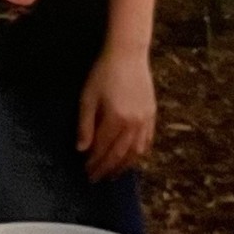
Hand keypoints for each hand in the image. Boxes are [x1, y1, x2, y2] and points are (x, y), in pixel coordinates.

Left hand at [77, 49, 154, 180]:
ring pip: (136, 151)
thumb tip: (81, 149)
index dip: (94, 163)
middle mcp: (134, 124)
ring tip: (113, 174)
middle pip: (119, 154)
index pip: (103, 149)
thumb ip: (84, 125)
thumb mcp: (87, 97)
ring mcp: (146, 120)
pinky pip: (147, 141)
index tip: (86, 172)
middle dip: (107, 168)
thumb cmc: (103, 74)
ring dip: (124, 166)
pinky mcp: (152, 115)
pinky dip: (138, 154)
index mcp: (116, 120)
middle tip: (96, 178)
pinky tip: (131, 159)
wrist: (128, 55)